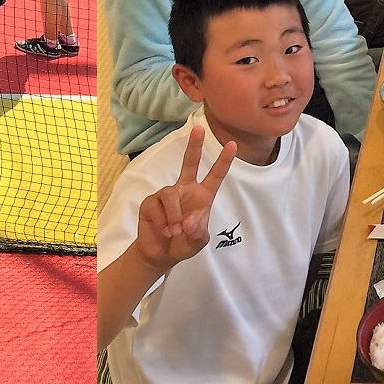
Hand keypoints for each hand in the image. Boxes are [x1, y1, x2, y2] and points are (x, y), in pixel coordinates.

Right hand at [131, 120, 243, 269]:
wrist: (160, 254)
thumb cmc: (184, 243)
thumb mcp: (198, 242)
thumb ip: (198, 231)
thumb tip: (187, 221)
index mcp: (202, 197)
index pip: (215, 176)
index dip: (223, 161)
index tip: (233, 145)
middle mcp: (184, 191)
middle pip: (189, 164)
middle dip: (194, 146)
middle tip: (198, 129)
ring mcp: (166, 196)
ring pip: (170, 194)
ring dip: (174, 215)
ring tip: (174, 231)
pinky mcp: (150, 202)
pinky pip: (157, 206)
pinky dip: (162, 221)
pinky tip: (164, 231)